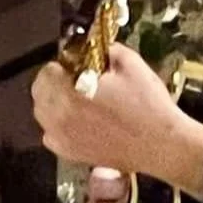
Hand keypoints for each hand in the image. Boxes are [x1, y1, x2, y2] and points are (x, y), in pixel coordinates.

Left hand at [32, 43, 202, 198]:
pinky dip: (60, 124)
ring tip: (80, 99)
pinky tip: (81, 120)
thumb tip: (90, 48)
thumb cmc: (148, 106)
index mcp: (69, 94)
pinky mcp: (70, 155)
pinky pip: (52, 134)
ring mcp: (62, 140)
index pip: (47, 71)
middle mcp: (58, 119)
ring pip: (43, 113)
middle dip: (55, 81)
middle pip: (39, 92)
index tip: (77, 64)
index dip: (63, 64)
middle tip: (77, 79)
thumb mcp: (130, 63)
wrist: (162, 145)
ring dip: (55, 102)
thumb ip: (104, 49)